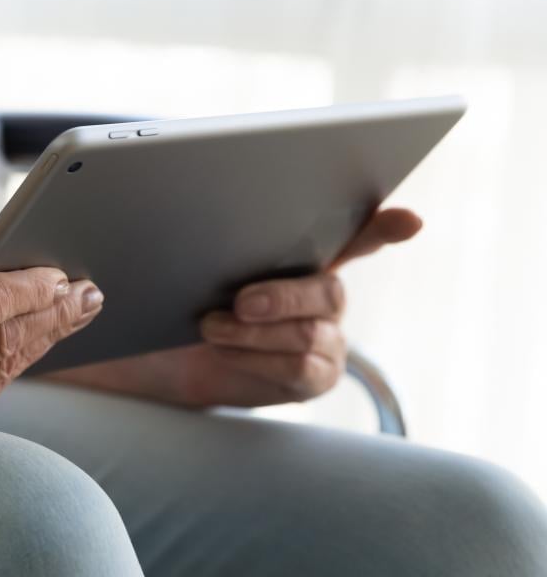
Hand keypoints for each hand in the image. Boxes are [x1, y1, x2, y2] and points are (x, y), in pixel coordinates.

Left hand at [49, 208, 420, 407]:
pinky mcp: (313, 376)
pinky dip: (257, 360)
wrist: (167, 356)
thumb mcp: (188, 261)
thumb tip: (183, 201)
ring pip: (312, 332)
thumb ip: (206, 237)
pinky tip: (226, 353)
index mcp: (307, 253)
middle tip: (240, 300)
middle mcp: (324, 294)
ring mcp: (324, 336)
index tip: (409, 222)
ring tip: (211, 327)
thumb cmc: (183, 295)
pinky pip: (299, 369)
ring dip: (258, 332)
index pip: (359, 233)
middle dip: (284, 296)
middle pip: (330, 290)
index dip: (385, 228)